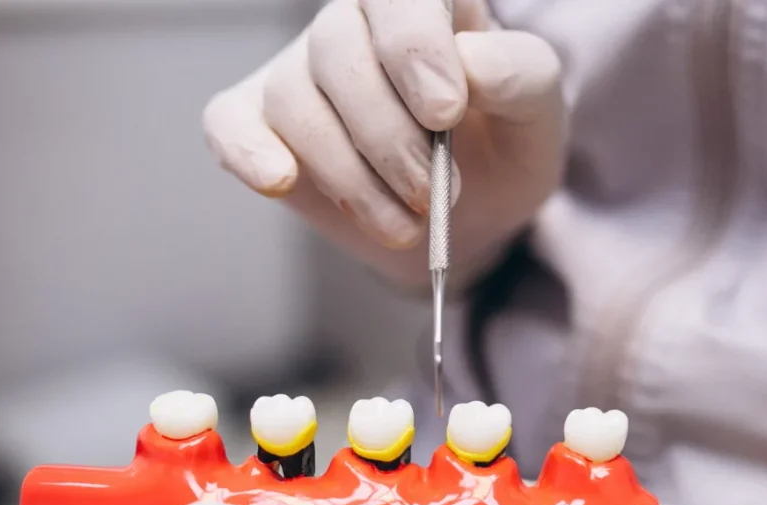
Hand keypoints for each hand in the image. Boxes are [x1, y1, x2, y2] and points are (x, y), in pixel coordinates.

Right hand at [203, 0, 565, 285]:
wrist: (471, 218)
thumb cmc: (502, 148)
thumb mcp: (538, 116)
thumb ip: (521, 76)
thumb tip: (471, 63)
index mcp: (425, 5)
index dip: (412, 45)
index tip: (445, 113)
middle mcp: (357, 25)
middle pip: (338, 50)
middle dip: (389, 139)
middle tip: (435, 195)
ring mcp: (302, 72)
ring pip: (296, 101)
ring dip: (352, 177)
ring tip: (405, 222)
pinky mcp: (260, 123)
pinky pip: (229, 120)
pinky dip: (248, 151)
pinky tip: (279, 180)